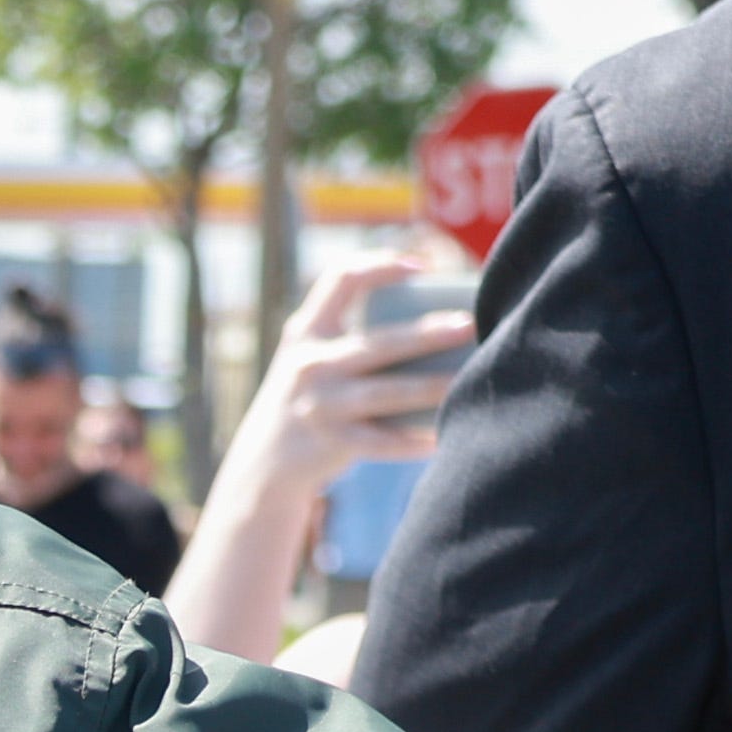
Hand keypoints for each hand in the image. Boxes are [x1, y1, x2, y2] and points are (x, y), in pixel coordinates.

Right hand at [165, 259, 464, 654]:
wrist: (264, 465)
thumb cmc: (310, 400)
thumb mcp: (311, 359)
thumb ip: (351, 336)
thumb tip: (437, 324)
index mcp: (306, 332)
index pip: (340, 280)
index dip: (379, 265)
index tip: (420, 265)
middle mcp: (310, 364)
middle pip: (379, 343)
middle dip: (427, 333)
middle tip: (468, 324)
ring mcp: (320, 406)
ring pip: (387, 393)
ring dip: (432, 386)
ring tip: (467, 378)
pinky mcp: (331, 443)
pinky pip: (383, 442)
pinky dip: (414, 441)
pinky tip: (441, 438)